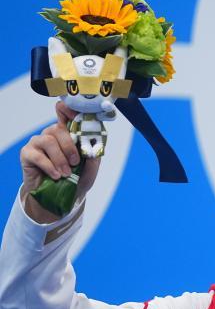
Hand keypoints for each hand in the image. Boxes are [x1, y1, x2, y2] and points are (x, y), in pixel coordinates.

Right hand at [20, 102, 99, 222]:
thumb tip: (94, 147)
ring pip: (48, 141)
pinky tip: (56, 176)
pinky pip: (38, 156)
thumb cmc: (75, 179)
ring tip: (66, 173)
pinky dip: (50, 166)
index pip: (65, 114)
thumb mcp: (89, 169)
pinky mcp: (27, 154)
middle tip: (75, 163)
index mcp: (67, 134)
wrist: (59, 198)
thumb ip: (93, 156)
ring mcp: (37, 143)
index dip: (69, 111)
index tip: (77, 115)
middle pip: (58, 129)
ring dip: (60, 159)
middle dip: (70, 146)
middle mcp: (51, 134)